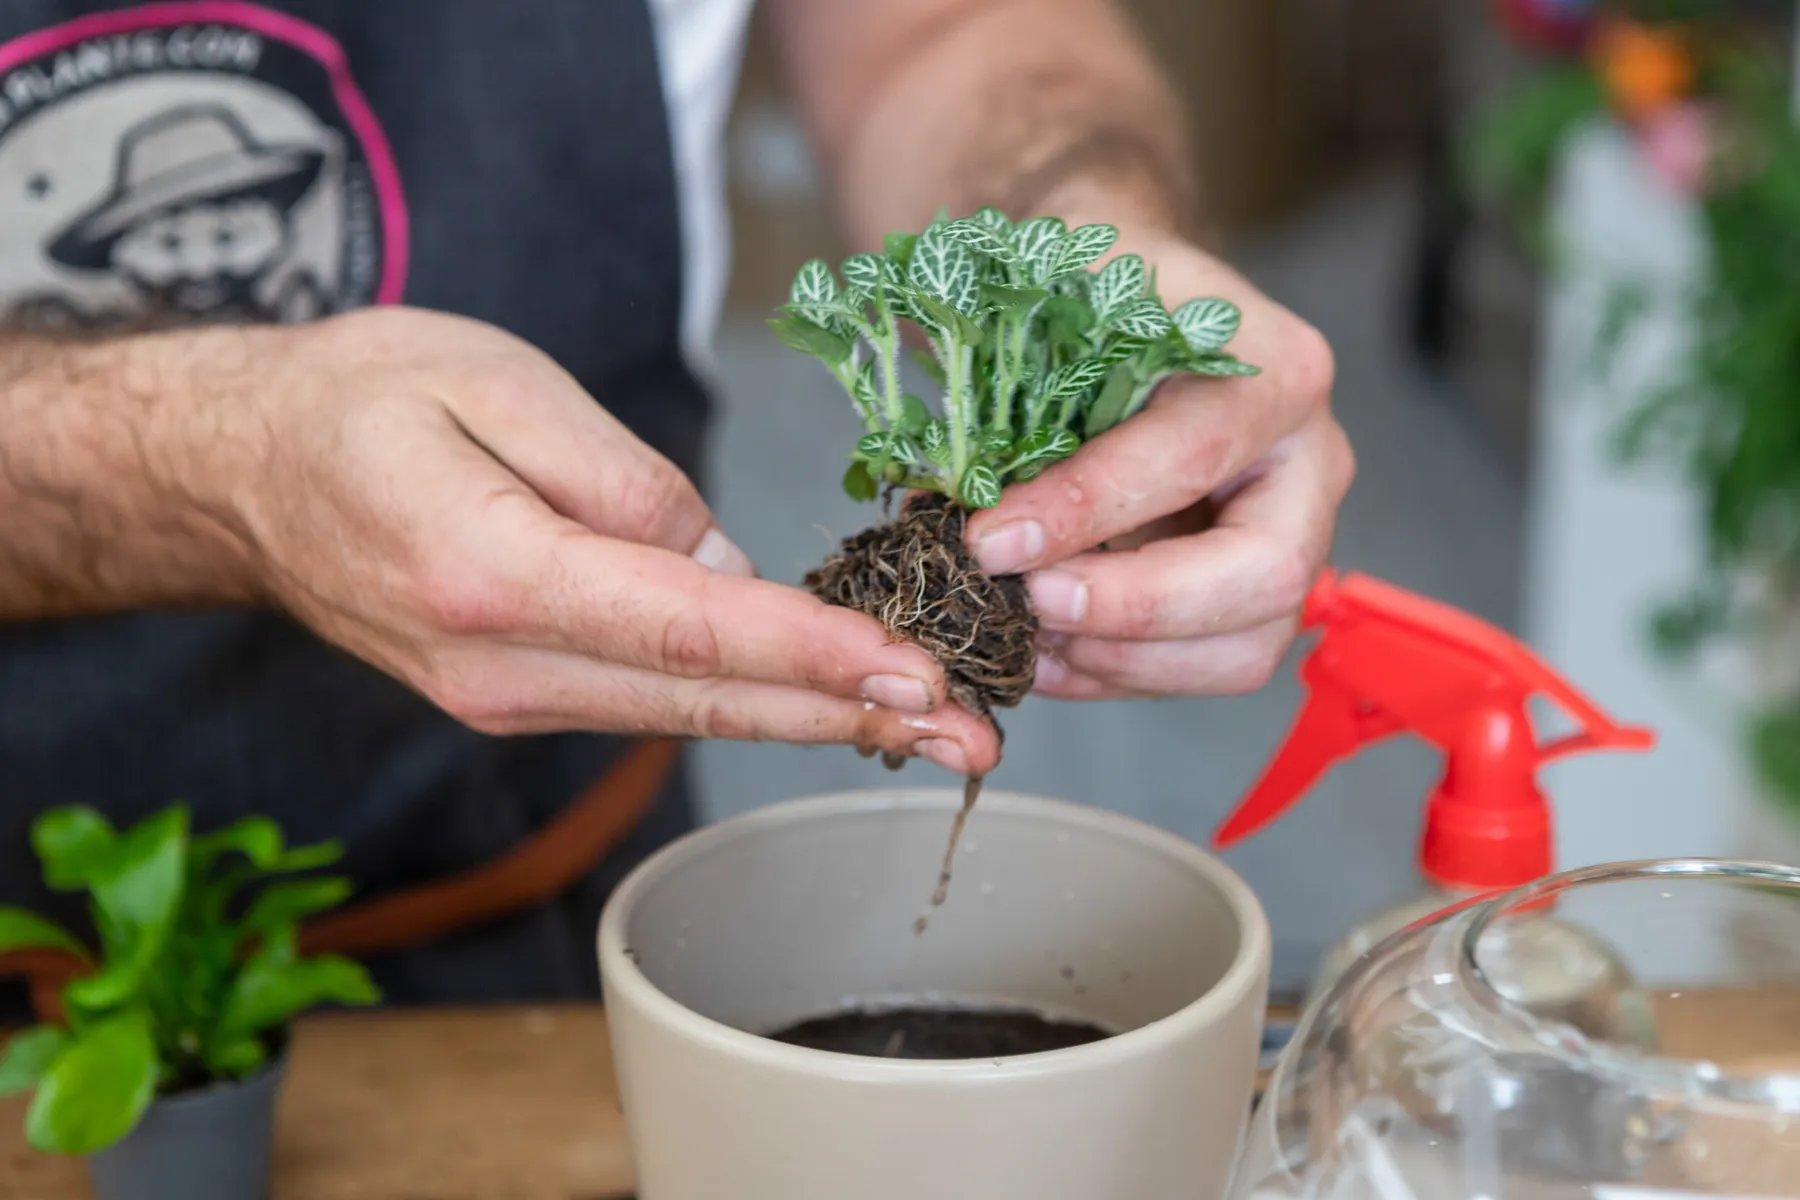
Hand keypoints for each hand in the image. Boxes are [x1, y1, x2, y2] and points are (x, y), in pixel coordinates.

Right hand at [215, 308, 998, 772]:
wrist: (241, 472)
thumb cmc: (361, 397)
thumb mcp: (495, 381)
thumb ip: (623, 478)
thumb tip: (732, 565)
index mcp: (493, 576)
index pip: (685, 628)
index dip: (811, 653)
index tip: (917, 673)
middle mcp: (502, 667)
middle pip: (708, 699)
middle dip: (853, 715)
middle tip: (977, 734)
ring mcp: (507, 699)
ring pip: (692, 716)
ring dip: (818, 722)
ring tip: (938, 731)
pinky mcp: (519, 699)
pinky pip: (656, 705)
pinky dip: (753, 706)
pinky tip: (831, 708)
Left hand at [964, 232, 1352, 698]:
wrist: (1127, 296)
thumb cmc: (1093, 291)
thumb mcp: (1058, 303)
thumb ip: (1030, 394)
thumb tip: (965, 516)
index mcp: (1278, 369)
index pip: (1193, 455)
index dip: (1088, 509)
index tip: (988, 541)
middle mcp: (1311, 461)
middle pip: (1263, 573)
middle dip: (1132, 607)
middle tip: (1026, 607)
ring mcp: (1297, 536)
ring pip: (1245, 645)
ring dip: (1123, 659)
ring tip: (1023, 637)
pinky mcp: (1258, 594)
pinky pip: (1205, 668)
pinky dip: (1116, 675)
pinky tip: (1042, 655)